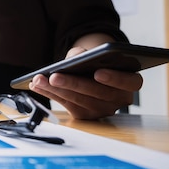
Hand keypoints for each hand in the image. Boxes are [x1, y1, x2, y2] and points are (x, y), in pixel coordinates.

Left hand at [28, 46, 143, 119]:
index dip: (115, 79)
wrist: (90, 69)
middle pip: (98, 94)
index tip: (98, 73)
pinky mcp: (85, 116)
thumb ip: (87, 53)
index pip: (131, 82)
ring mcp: (102, 110)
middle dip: (73, 84)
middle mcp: (119, 99)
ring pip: (79, 101)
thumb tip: (76, 57)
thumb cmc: (95, 60)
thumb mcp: (93, 52)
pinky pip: (67, 105)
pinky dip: (50, 94)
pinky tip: (37, 85)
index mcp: (130, 82)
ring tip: (39, 80)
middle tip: (54, 76)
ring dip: (56, 90)